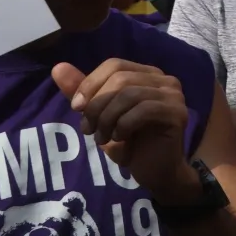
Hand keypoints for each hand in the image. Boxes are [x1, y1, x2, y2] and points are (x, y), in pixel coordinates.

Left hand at [52, 59, 198, 203]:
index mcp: (147, 74)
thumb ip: (82, 92)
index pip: (114, 65)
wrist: (155, 171)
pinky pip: (144, 110)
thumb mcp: (99, 115)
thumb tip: (58, 68)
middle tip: (88, 129)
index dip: (91, 83)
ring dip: (107, 118)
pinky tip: (120, 138)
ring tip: (101, 138)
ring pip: (130, 94)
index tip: (76, 108)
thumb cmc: (128, 142)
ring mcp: (174, 96)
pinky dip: (124, 125)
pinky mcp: (177, 113)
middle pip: (121, 78)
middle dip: (97, 105)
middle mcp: (165, 80)